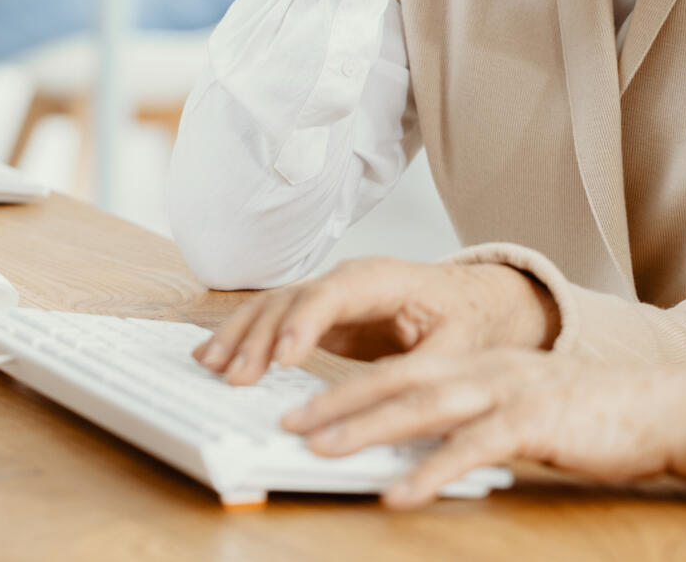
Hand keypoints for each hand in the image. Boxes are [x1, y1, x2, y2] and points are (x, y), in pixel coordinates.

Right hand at [193, 257, 558, 385]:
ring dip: (240, 335)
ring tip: (211, 366)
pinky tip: (215, 356)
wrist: (474, 301)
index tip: (283, 361)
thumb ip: (425, 374)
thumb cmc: (470, 320)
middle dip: (259, 337)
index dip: (304, 324)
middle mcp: (348, 279)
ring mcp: (330, 294)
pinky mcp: (322, 316)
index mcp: (383, 280)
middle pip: (292, 299)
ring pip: (273, 305)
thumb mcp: (460, 349)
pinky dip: (244, 336)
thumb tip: (387, 406)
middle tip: (235, 378)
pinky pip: (275, 320)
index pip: (333, 294)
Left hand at [281, 349, 685, 507]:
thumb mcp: (519, 408)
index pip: (398, 370)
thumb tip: (414, 448)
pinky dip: (430, 472)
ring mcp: (509, 392)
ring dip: (368, 429)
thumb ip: (470, 420)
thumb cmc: (590, 416)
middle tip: (290, 423)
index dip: (345, 386)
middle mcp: (486, 369)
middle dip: (338, 402)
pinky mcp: (534, 423)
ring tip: (323, 450)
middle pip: (397, 382)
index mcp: (478, 363)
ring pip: (423, 408)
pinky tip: (398, 494)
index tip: (301, 406)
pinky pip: (471, 449)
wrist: (661, 409)